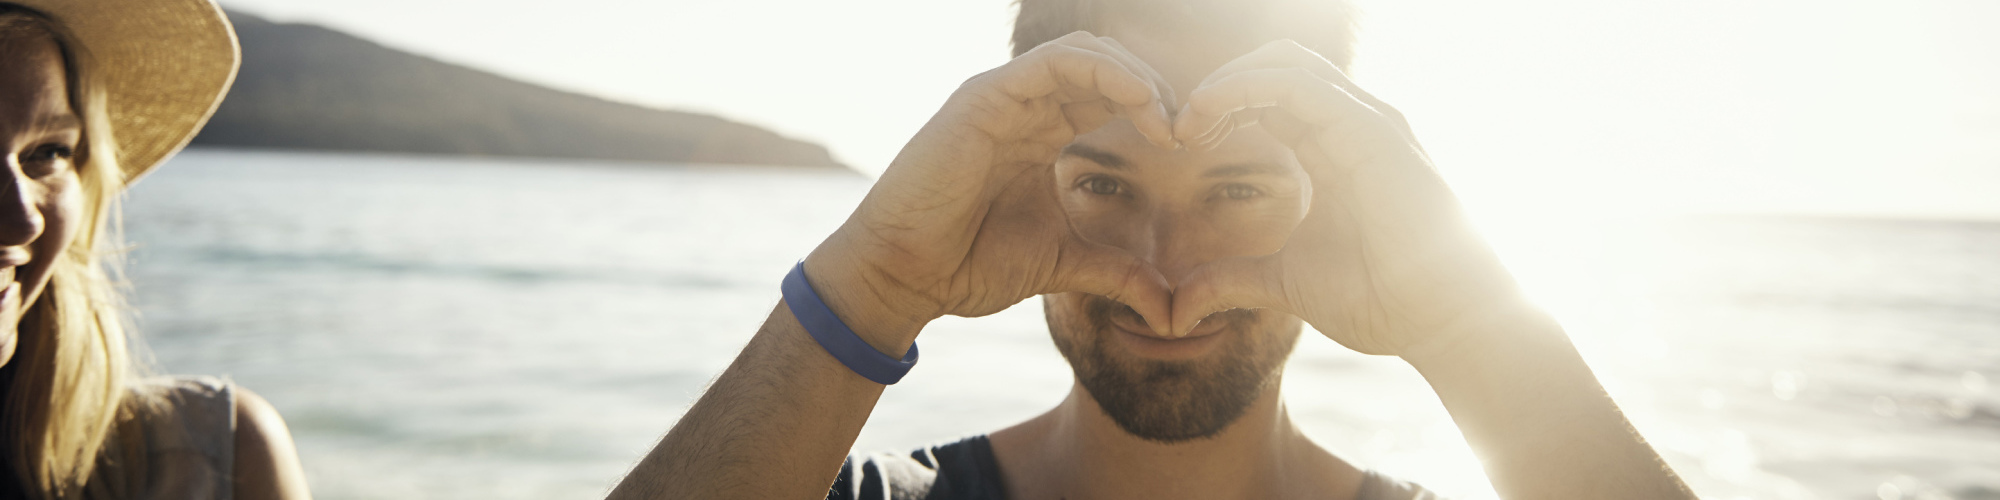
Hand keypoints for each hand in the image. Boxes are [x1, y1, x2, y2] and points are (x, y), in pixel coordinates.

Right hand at [808, 32, 1179, 346]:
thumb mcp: (1063, 266)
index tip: (1188, 148)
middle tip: (1185, 129)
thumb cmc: (968, 266)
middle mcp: (1024, 110)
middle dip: (1153, 91)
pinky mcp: (984, 98)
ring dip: (1134, 77)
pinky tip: (1137, 104)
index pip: (1109, 99)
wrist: (906, 276)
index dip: (1154, 114)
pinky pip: (1052, 62)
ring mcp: (1003, 99)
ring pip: (1083, 55)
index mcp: (1042, 137)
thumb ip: (1116, 273)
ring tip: (1163, 116)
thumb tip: (1168, 307)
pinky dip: (1103, 73)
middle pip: (1104, 69)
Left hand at [1166, 40, 1528, 355]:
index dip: (1216, 108)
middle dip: (1216, 85)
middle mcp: (1349, 124)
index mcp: (1330, 147)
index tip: (1176, 140)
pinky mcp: (1373, 131)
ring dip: (1224, 83)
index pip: (1266, 96)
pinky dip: (1246, 88)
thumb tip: (1180, 308)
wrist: (1442, 320)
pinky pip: (1301, 85)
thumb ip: (1232, 280)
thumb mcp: (1284, 283)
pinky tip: (1210, 116)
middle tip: (1177, 126)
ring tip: (1188, 120)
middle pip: (1273, 66)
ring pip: (1284, 63)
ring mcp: (1365, 122)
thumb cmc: (1381, 298)